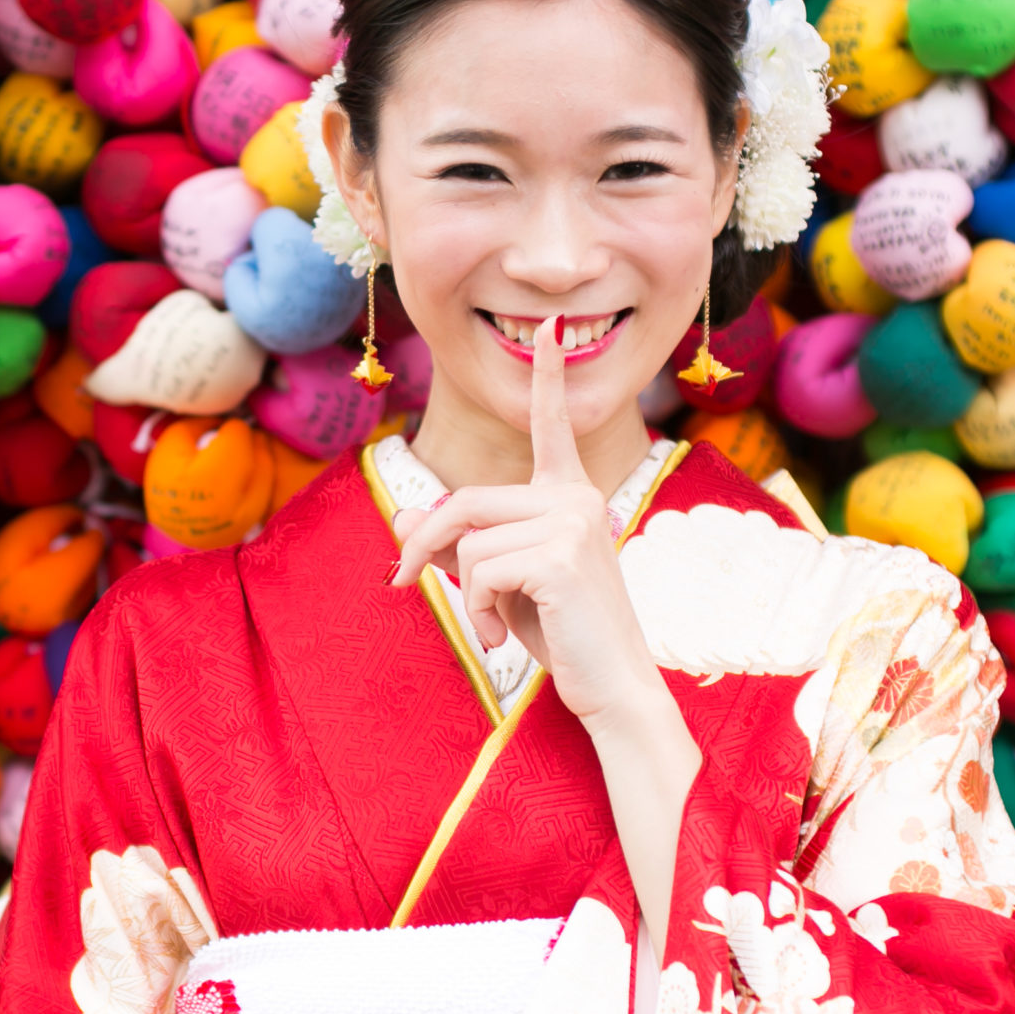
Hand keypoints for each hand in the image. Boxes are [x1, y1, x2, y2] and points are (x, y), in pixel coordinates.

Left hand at [390, 315, 664, 727]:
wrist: (613, 688)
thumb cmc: (563, 636)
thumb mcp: (503, 583)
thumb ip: (459, 546)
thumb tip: (401, 521)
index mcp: (570, 496)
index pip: (552, 426)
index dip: (549, 376)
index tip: (552, 325)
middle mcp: (575, 497)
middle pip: (464, 502)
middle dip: (422, 545)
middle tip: (401, 582)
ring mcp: (571, 521)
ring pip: (466, 542)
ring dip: (463, 595)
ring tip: (495, 627)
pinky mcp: (558, 555)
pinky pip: (477, 571)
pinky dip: (478, 611)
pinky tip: (504, 638)